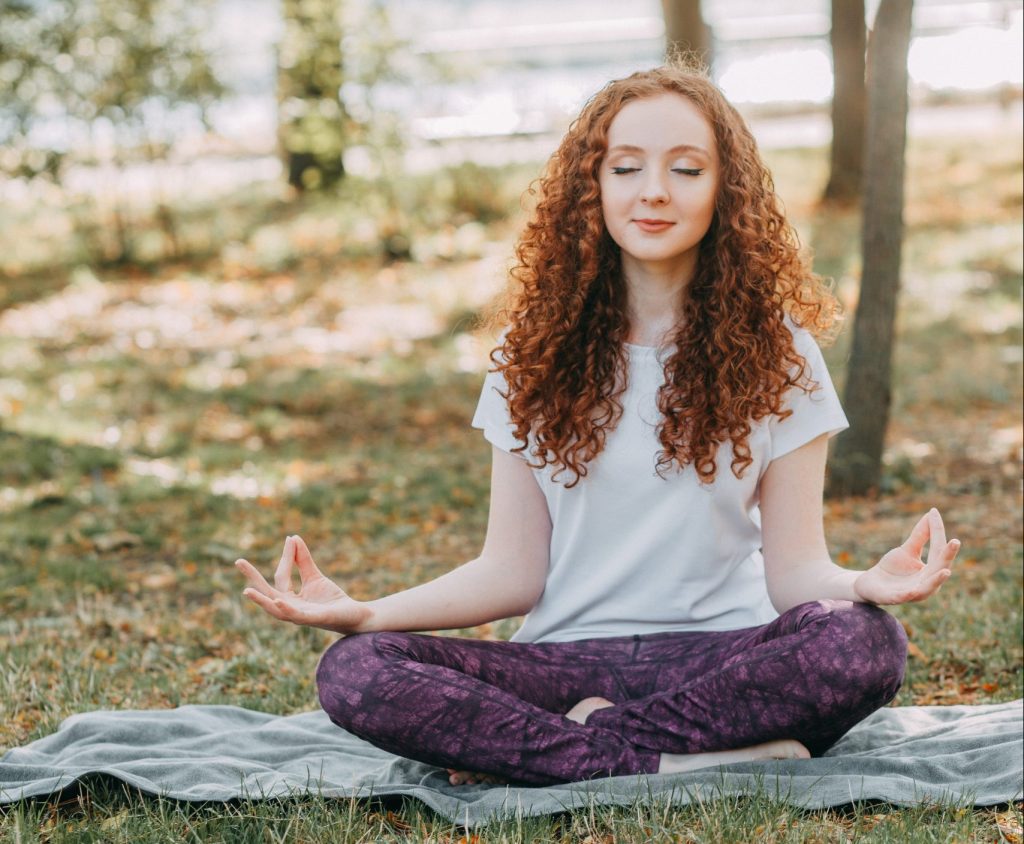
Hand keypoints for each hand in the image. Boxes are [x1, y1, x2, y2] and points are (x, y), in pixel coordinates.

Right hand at [234, 535, 370, 632]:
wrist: (354, 615)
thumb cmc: (332, 599)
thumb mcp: (315, 577)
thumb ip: (304, 560)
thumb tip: (293, 538)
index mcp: (289, 599)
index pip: (281, 576)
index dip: (286, 557)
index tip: (290, 539)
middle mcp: (290, 609)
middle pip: (268, 592)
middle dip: (253, 578)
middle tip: (238, 561)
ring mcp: (300, 616)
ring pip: (276, 610)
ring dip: (261, 600)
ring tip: (247, 590)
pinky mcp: (313, 619)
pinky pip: (296, 615)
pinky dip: (286, 609)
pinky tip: (279, 600)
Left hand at [854, 509, 958, 604]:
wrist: (870, 584)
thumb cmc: (893, 568)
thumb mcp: (907, 550)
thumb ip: (920, 536)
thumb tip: (932, 514)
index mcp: (931, 571)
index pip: (938, 550)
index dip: (937, 531)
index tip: (934, 513)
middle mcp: (925, 584)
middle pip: (939, 568)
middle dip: (947, 556)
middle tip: (955, 541)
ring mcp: (911, 593)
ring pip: (927, 588)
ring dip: (937, 580)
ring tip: (946, 571)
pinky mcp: (894, 598)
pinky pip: (903, 598)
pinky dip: (908, 595)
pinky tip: (913, 591)